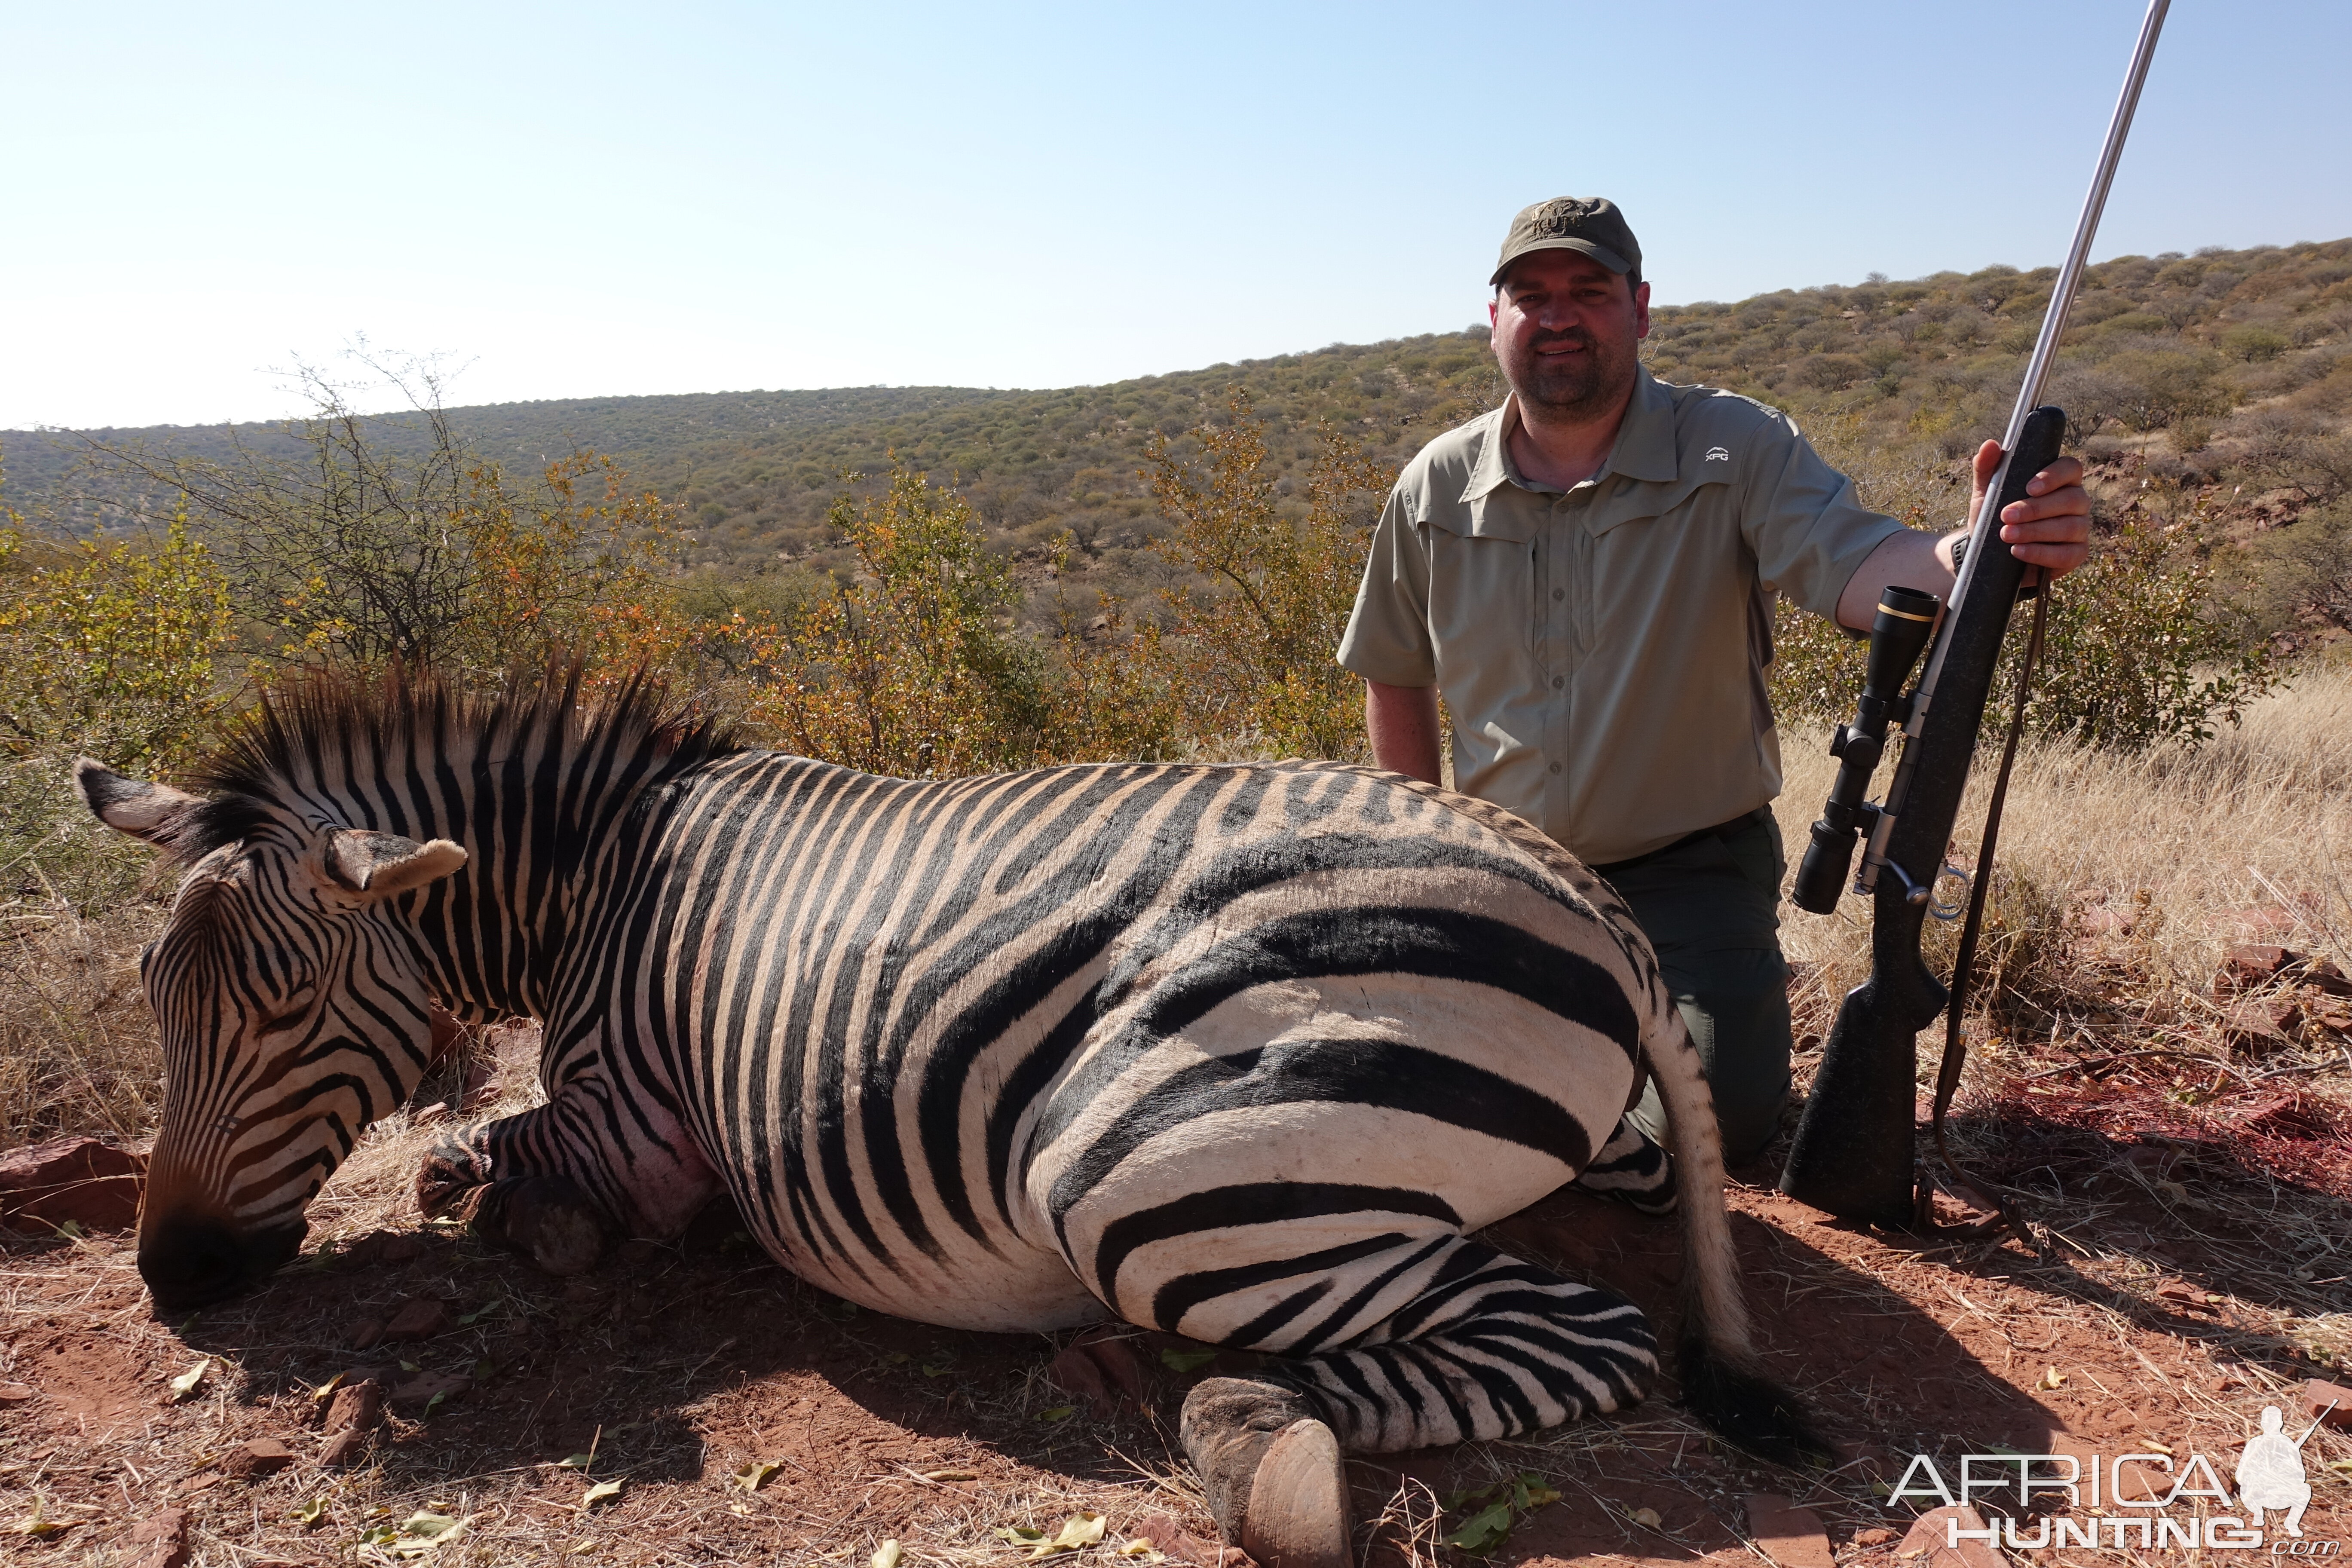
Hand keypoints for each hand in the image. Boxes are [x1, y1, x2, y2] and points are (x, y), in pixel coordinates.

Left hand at [1968, 440, 2090, 576]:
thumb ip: (1987, 467)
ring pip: (2069, 526)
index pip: (2071, 468)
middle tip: (2006, 515)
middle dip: (2036, 509)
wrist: (1989, 552)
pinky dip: (2041, 553)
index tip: (2029, 487)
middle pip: (2072, 499)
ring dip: (2035, 531)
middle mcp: (2076, 502)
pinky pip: (2068, 554)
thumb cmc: (1994, 515)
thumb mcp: (1986, 491)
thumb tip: (1990, 445)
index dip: (2054, 476)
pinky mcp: (2076, 554)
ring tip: (2007, 534)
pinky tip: (2018, 551)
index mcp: (2060, 480)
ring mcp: (2079, 528)